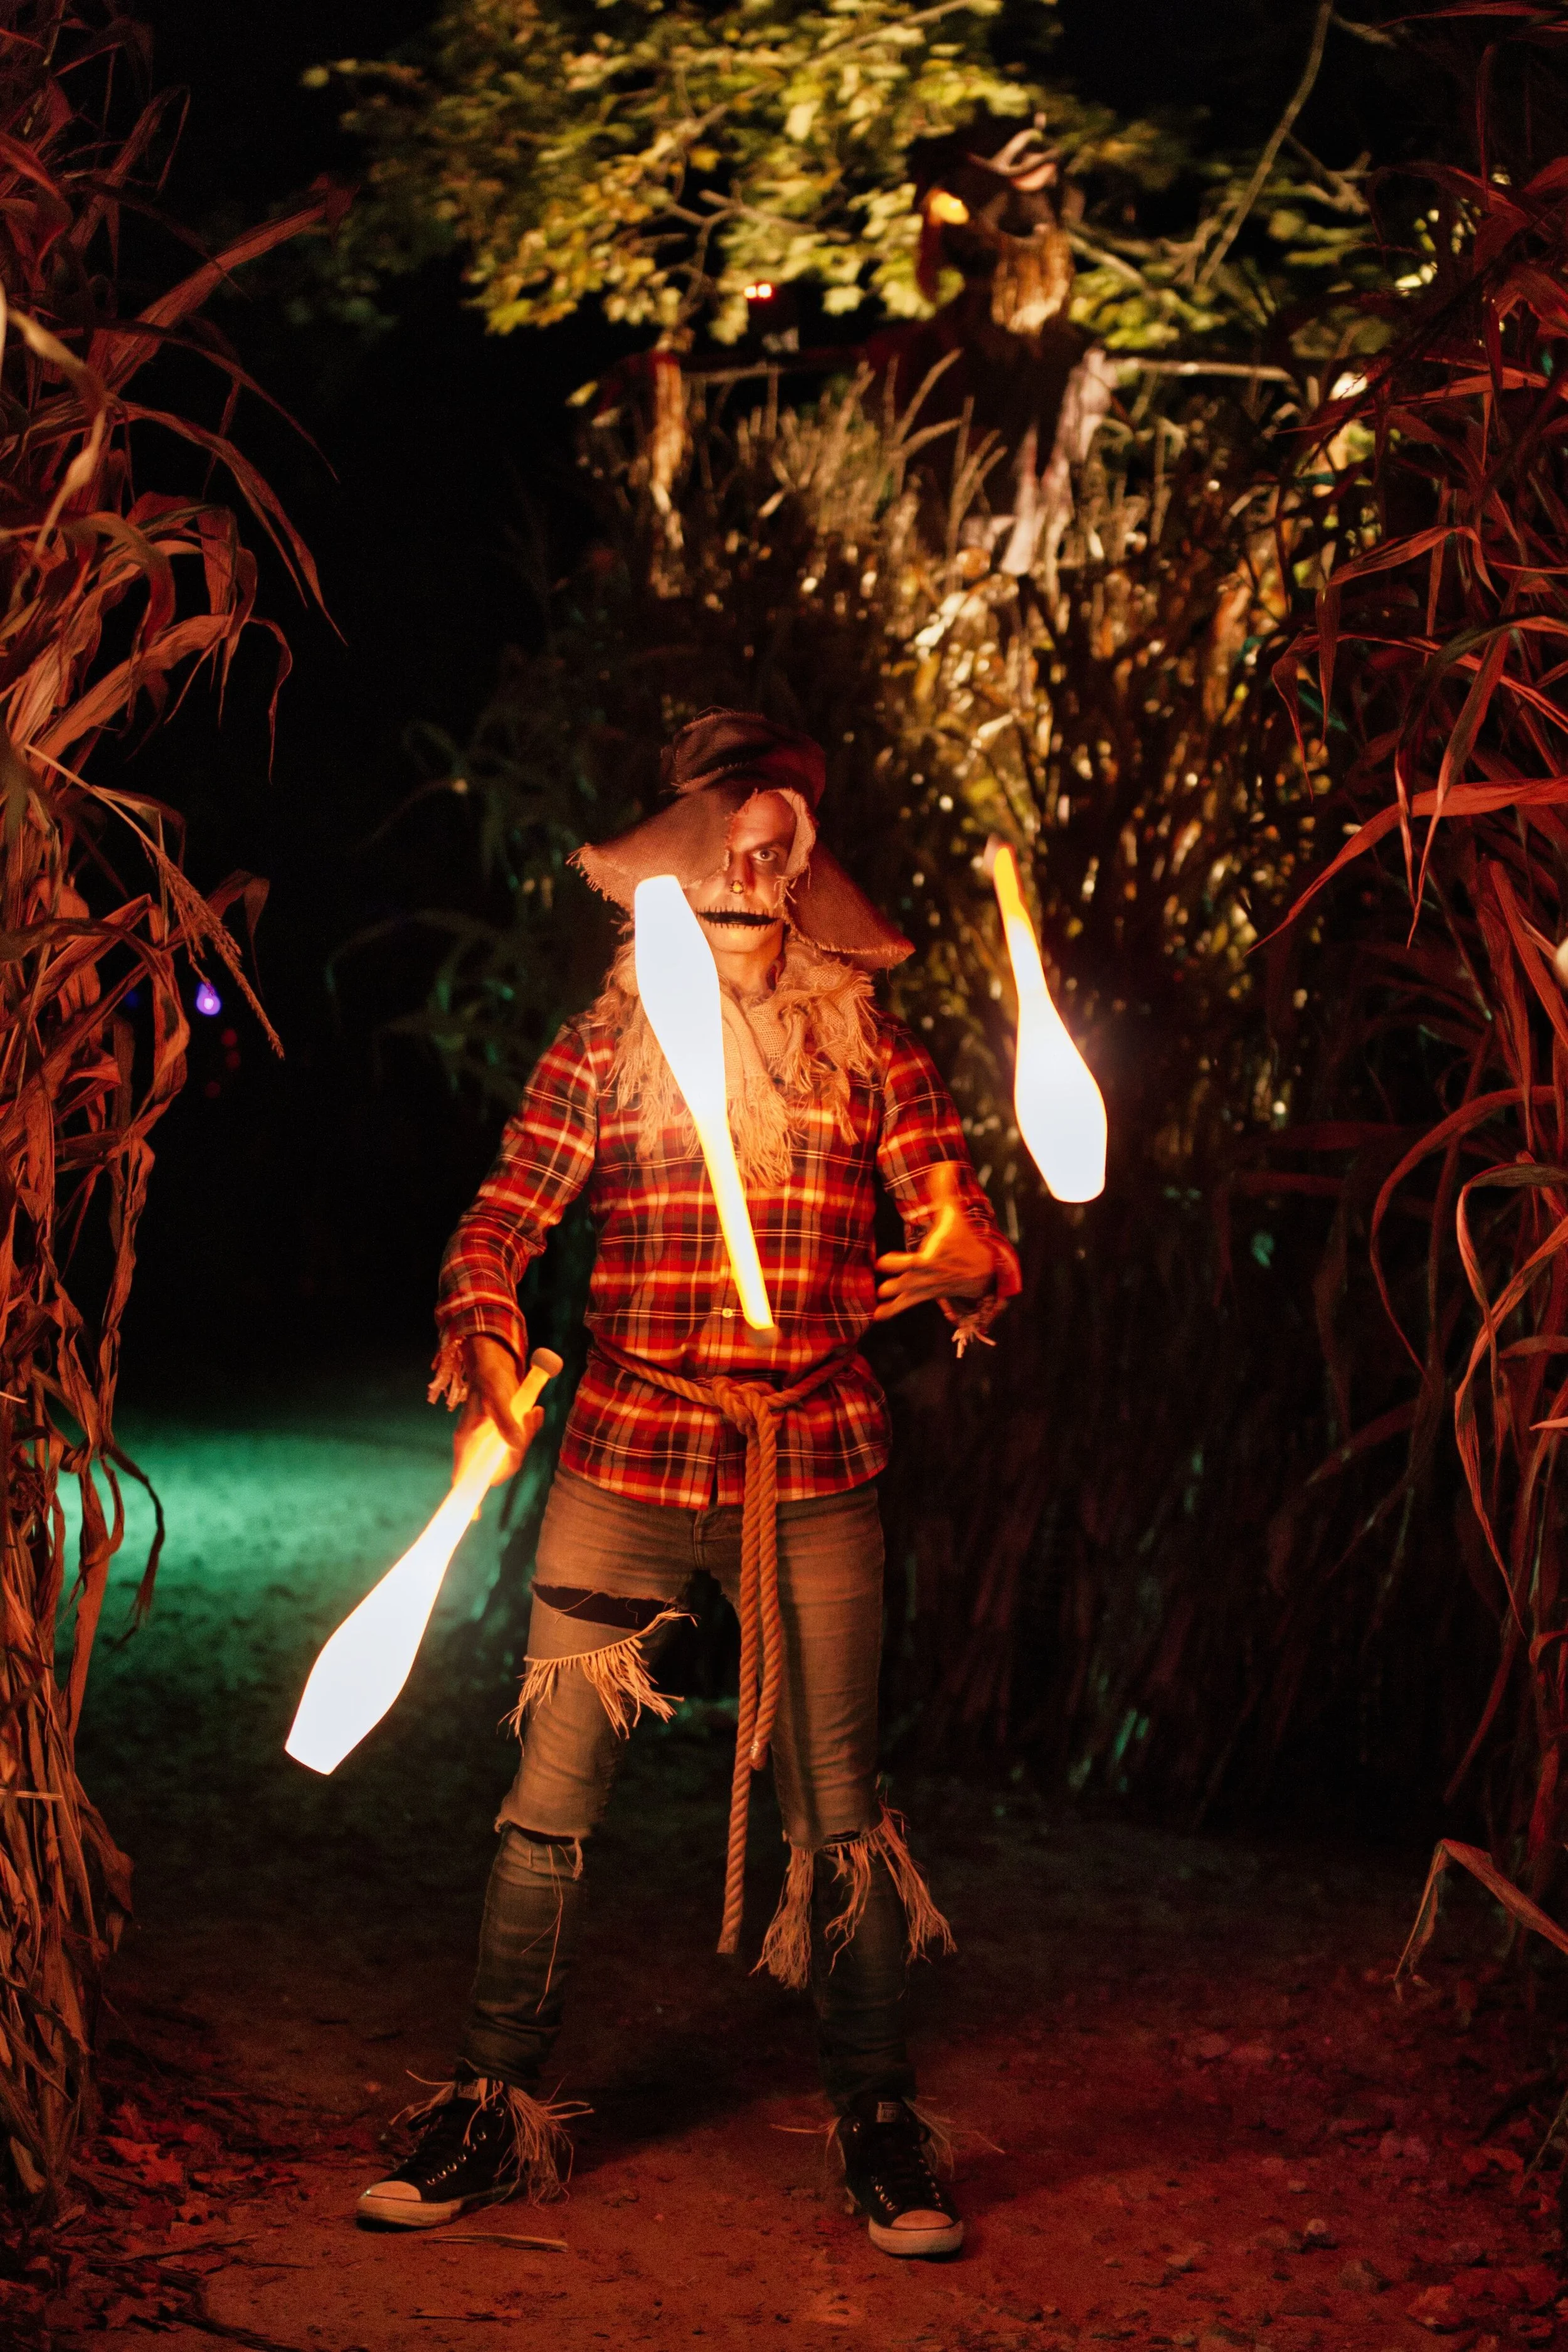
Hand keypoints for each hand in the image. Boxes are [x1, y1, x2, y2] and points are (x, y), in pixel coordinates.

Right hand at [455, 1335, 544, 1484]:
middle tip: (527, 1420)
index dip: (470, 1495)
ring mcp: (494, 1440)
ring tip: (532, 1410)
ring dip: (528, 1435)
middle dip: (518, 1450)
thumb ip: (505, 1422)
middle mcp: (479, 1445)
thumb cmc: (488, 1379)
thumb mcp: (496, 1397)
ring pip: (514, 1453)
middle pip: (500, 1466)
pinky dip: (531, 1428)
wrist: (495, 1364)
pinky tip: (535, 1410)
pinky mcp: (507, 1432)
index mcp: (466, 1441)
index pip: (465, 1475)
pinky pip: (522, 1440)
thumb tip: (516, 1446)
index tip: (475, 1516)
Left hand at [873, 1161, 995, 1322]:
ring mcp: (925, 1288)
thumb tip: (945, 1163)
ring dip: (892, 1302)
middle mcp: (927, 1276)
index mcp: (931, 1257)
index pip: (914, 1262)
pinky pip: (906, 1306)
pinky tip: (875, 1316)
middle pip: (909, 1283)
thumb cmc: (962, 1238)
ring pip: (906, 1298)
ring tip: (875, 1309)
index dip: (899, 1262)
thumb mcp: (954, 1214)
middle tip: (881, 1288)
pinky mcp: (923, 1296)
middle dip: (896, 1285)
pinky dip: (892, 1311)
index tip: (882, 1261)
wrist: (983, 1269)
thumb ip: (944, 1190)